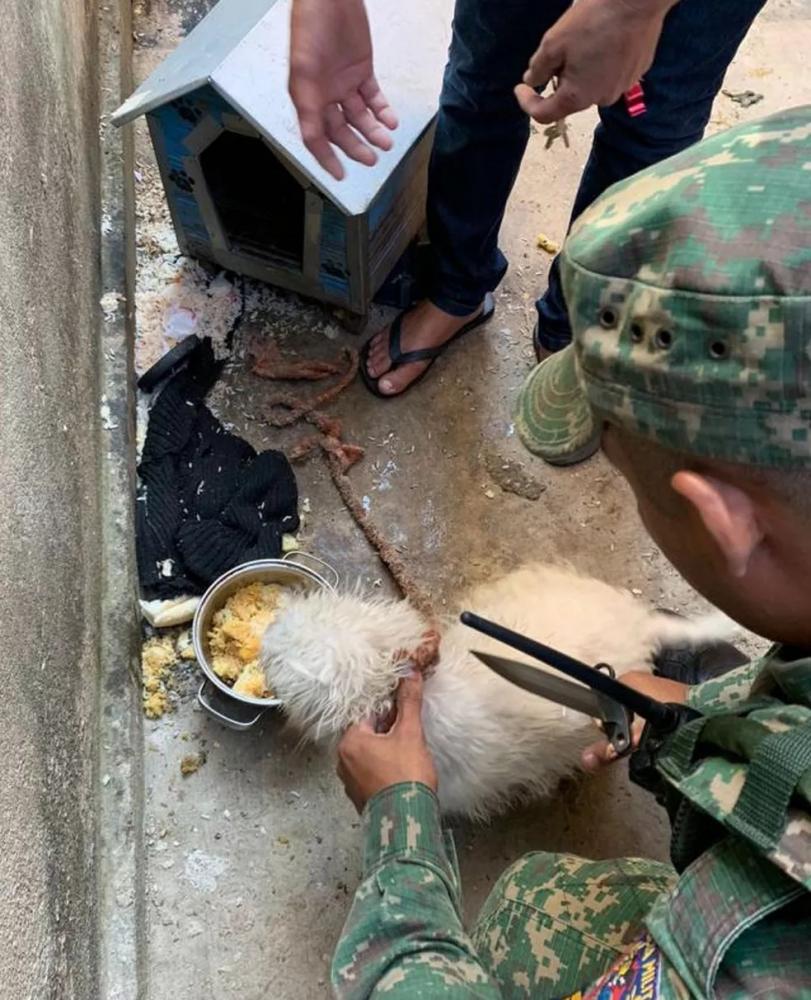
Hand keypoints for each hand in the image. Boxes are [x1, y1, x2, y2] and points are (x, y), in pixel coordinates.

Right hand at [289, 0, 397, 179]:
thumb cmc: (310, 27)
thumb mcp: (304, 73)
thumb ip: (309, 111)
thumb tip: (313, 141)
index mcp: (307, 97)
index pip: (316, 137)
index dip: (326, 158)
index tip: (340, 175)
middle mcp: (325, 94)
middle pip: (342, 131)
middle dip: (357, 147)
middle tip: (372, 159)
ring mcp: (344, 83)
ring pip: (360, 118)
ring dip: (373, 131)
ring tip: (386, 142)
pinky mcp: (361, 72)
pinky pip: (373, 99)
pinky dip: (382, 111)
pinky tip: (390, 120)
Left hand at [337, 672, 437, 812]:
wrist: (407, 822)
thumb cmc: (406, 776)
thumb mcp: (411, 734)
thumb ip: (409, 703)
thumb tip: (410, 674)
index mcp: (350, 742)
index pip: (366, 713)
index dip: (387, 708)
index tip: (402, 708)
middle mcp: (343, 760)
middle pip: (366, 733)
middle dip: (387, 729)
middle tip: (408, 731)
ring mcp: (349, 781)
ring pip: (368, 754)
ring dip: (385, 749)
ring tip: (407, 752)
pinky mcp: (359, 797)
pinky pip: (369, 772)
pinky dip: (382, 767)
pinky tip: (400, 770)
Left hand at [515, 0, 676, 123]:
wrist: (639, 0)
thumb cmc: (592, 21)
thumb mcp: (553, 43)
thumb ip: (538, 67)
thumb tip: (532, 80)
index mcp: (576, 97)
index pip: (545, 115)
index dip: (528, 103)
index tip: (520, 88)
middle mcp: (601, 100)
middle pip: (570, 97)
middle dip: (559, 79)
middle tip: (558, 50)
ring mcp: (622, 87)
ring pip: (592, 85)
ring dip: (581, 71)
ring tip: (584, 41)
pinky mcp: (637, 72)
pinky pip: (611, 74)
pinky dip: (602, 63)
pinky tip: (604, 40)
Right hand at [581, 670, 687, 771]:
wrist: (711, 715)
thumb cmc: (670, 719)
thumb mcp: (635, 738)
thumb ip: (608, 749)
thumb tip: (585, 760)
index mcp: (627, 681)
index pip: (603, 702)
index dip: (607, 724)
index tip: (617, 739)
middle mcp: (640, 679)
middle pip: (619, 709)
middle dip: (624, 728)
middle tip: (635, 744)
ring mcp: (657, 687)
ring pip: (637, 713)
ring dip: (640, 729)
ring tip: (649, 742)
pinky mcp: (672, 697)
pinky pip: (652, 712)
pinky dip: (653, 726)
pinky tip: (661, 737)